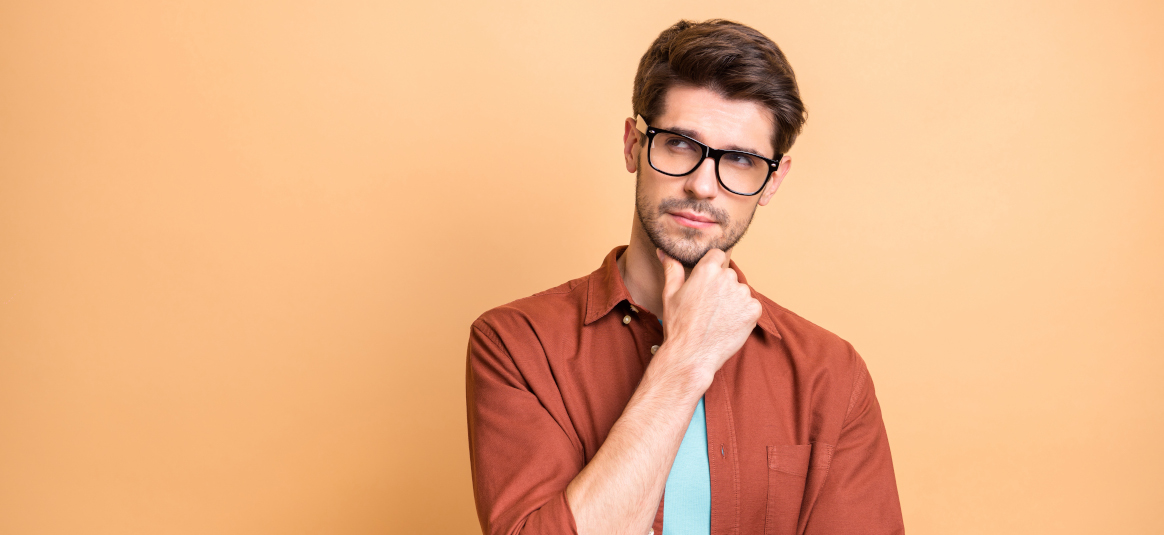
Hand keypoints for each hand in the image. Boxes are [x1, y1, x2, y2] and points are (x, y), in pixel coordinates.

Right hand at [655, 248, 762, 386]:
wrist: (692, 354)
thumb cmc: (678, 325)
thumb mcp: (670, 294)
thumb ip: (672, 269)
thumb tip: (663, 251)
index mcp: (707, 270)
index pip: (717, 255)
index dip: (712, 267)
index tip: (707, 282)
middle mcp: (727, 278)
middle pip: (728, 275)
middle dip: (721, 286)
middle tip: (708, 306)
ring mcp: (742, 294)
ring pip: (740, 291)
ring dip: (733, 300)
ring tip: (717, 317)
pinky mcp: (753, 310)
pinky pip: (751, 306)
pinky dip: (743, 313)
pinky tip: (728, 324)